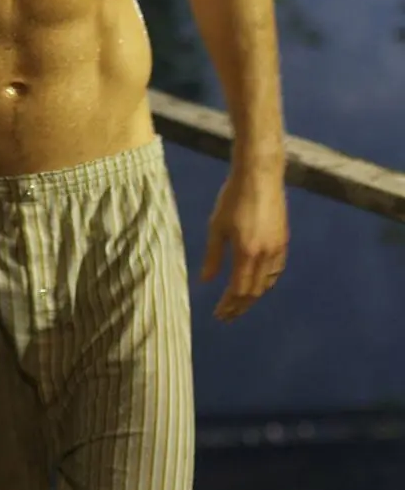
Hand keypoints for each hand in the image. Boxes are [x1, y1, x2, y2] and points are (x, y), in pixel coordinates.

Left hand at [201, 166, 288, 321]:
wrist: (260, 175)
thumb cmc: (233, 197)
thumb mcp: (217, 226)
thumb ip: (213, 256)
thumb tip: (205, 281)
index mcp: (247, 253)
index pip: (238, 290)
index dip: (229, 305)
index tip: (219, 314)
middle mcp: (265, 255)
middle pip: (254, 291)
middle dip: (240, 306)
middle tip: (227, 315)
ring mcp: (278, 248)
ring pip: (267, 282)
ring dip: (253, 296)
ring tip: (240, 302)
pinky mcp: (284, 239)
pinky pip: (277, 270)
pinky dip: (267, 282)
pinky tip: (259, 282)